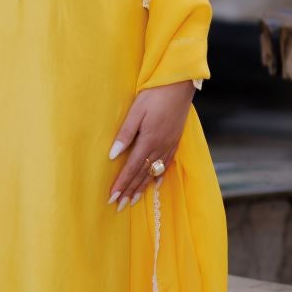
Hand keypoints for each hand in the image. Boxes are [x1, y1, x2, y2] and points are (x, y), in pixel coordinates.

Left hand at [107, 82, 194, 206]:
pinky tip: (155, 184)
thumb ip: (125, 134)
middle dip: (130, 191)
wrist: (179, 85)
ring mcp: (169, 145)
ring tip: (133, 201)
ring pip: (154, 172)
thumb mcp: (135, 111)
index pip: (131, 168)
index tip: (112, 197)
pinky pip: (166, 165)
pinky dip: (159, 177)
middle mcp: (160, 147)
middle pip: (142, 174)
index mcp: (149, 140)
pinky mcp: (175, 141)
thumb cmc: (154, 94)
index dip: (121, 184)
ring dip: (142, 188)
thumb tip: (112, 155)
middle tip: (119, 206)